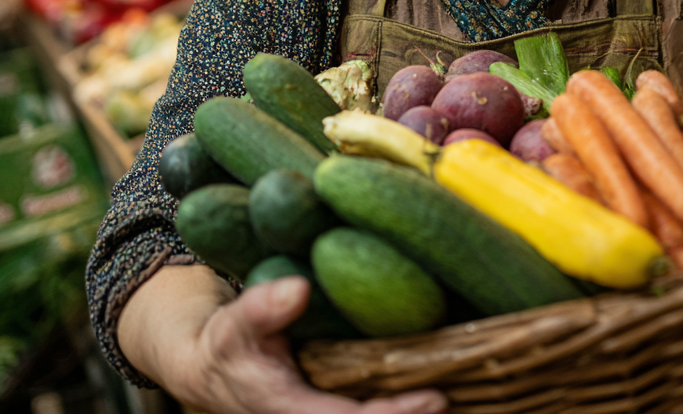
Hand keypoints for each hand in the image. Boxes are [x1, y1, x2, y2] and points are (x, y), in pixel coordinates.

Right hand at [118, 265, 446, 413]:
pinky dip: (399, 398)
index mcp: (290, 411)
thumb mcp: (236, 323)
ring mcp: (322, 412)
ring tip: (463, 382)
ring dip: (410, 408)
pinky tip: (431, 377)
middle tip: (463, 389)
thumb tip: (298, 288)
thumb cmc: (226, 342)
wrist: (210, 363)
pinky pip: (368, 407)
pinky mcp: (332, 403)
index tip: (436, 398)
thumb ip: (263, 308)